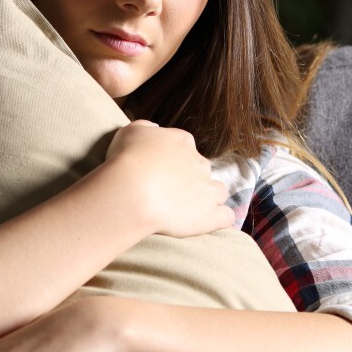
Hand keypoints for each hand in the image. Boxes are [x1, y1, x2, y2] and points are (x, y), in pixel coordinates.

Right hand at [105, 120, 232, 236]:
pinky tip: (207, 222)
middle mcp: (200, 163)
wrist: (131, 190)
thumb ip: (145, 128)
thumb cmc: (126, 159)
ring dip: (210, 198)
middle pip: (202, 169)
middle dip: (191, 179)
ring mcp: (208, 190)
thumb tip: (154, 130)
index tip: (159, 170)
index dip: (173, 159)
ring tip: (190, 208)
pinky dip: (220, 219)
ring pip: (219, 191)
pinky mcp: (210, 215)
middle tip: (168, 191)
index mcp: (182, 142)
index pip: (185, 147)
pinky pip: (225, 217)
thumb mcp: (130, 132)